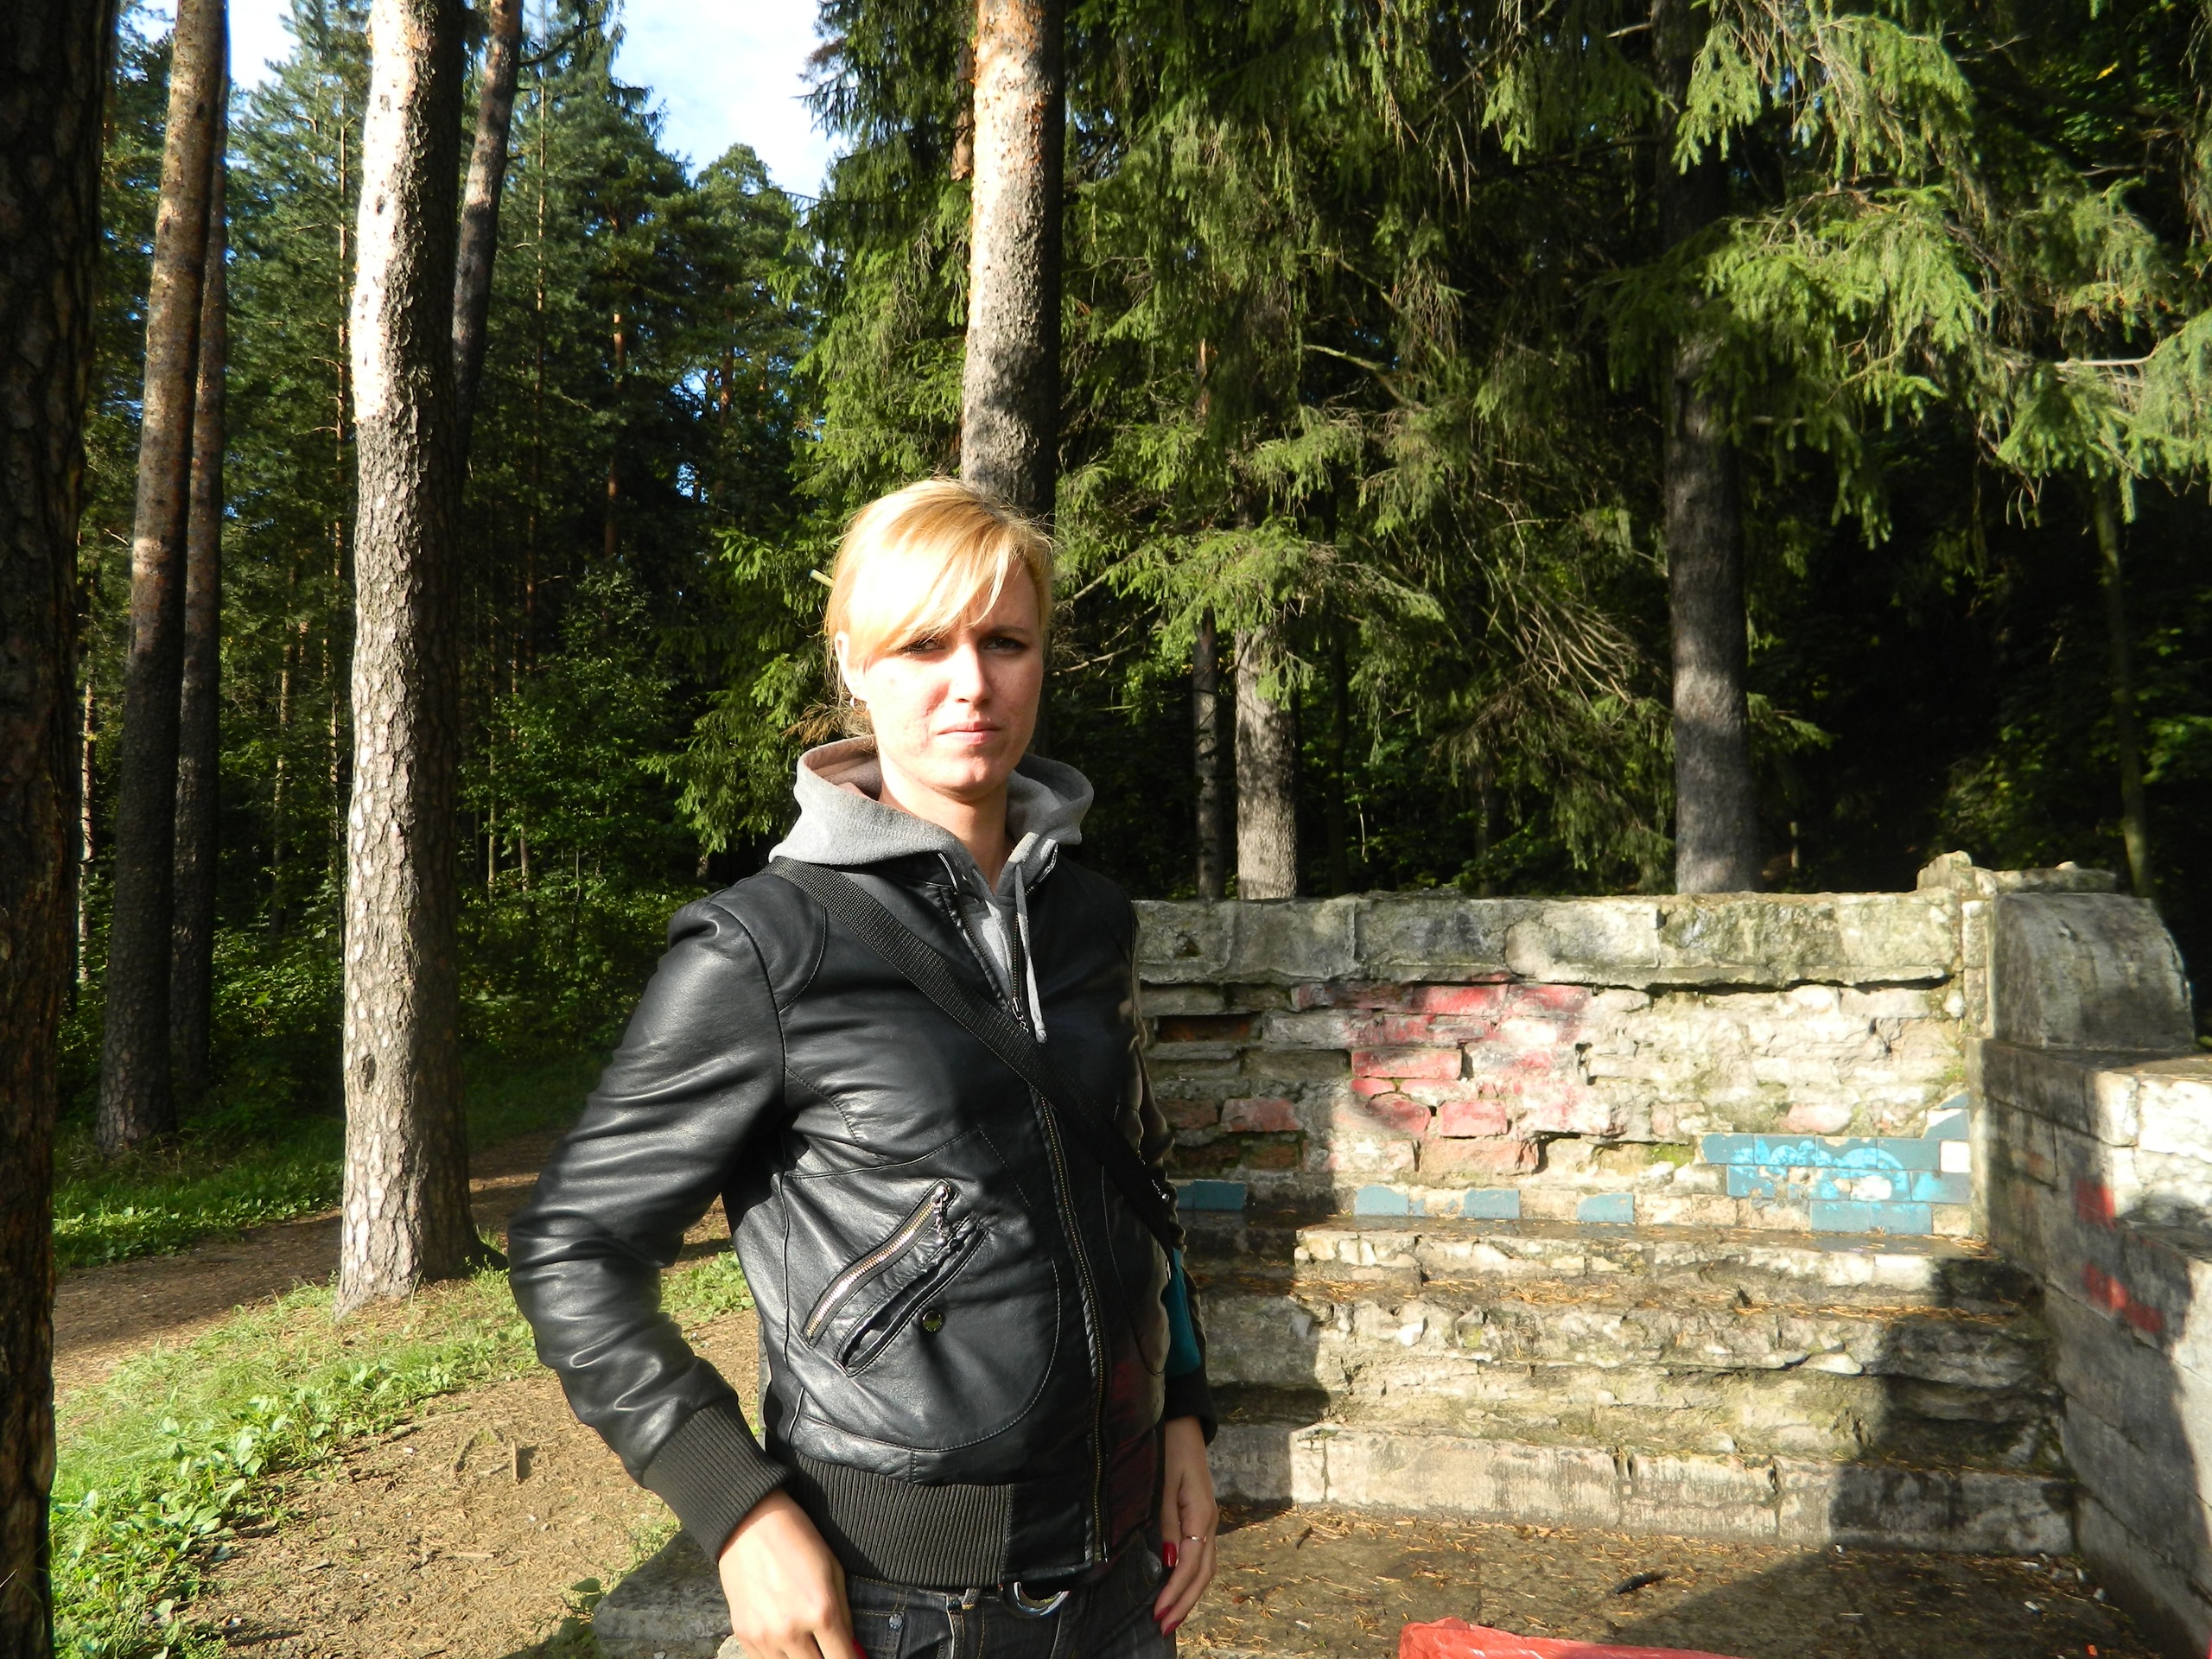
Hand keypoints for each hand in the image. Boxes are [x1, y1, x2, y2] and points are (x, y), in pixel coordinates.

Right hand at [716, 1490, 859, 1658]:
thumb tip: (851, 1648)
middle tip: (829, 1649)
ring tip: (807, 1643)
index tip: (850, 1658)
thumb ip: (844, 1616)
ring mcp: (764, 1636)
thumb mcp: (833, 1571)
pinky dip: (779, 1657)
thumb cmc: (798, 1540)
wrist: (750, 1524)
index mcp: (821, 1611)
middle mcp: (791, 1630)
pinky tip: (786, 1642)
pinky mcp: (744, 1635)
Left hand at [1152, 1416, 1216, 1633]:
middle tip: (1163, 1627)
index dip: (1175, 1592)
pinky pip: (1201, 1556)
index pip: (1190, 1565)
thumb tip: (1170, 1562)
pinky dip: (1191, 1579)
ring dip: (1189, 1595)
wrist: (1182, 1424)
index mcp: (1201, 1514)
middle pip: (1203, 1574)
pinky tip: (1179, 1590)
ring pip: (1205, 1568)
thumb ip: (1166, 1524)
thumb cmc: (1170, 1449)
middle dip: (1184, 1603)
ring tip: (1171, 1617)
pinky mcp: (1200, 1518)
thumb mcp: (1164, 1484)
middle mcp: (1209, 1521)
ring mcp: (1207, 1521)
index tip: (1158, 1613)